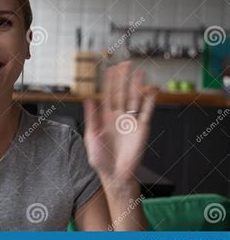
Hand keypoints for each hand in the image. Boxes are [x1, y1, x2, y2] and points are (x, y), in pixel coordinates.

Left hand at [83, 61, 158, 182]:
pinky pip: (147, 112)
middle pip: (122, 93)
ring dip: (137, 86)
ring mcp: (131, 121)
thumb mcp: (91, 137)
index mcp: (104, 117)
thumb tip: (87, 99)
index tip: (110, 68)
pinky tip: (152, 90)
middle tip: (126, 64)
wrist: (116, 175)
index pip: (107, 95)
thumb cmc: (100, 158)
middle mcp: (118, 116)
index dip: (109, 82)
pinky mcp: (142, 129)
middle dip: (124, 78)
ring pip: (135, 99)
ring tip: (140, 72)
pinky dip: (150, 101)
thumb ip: (91, 117)